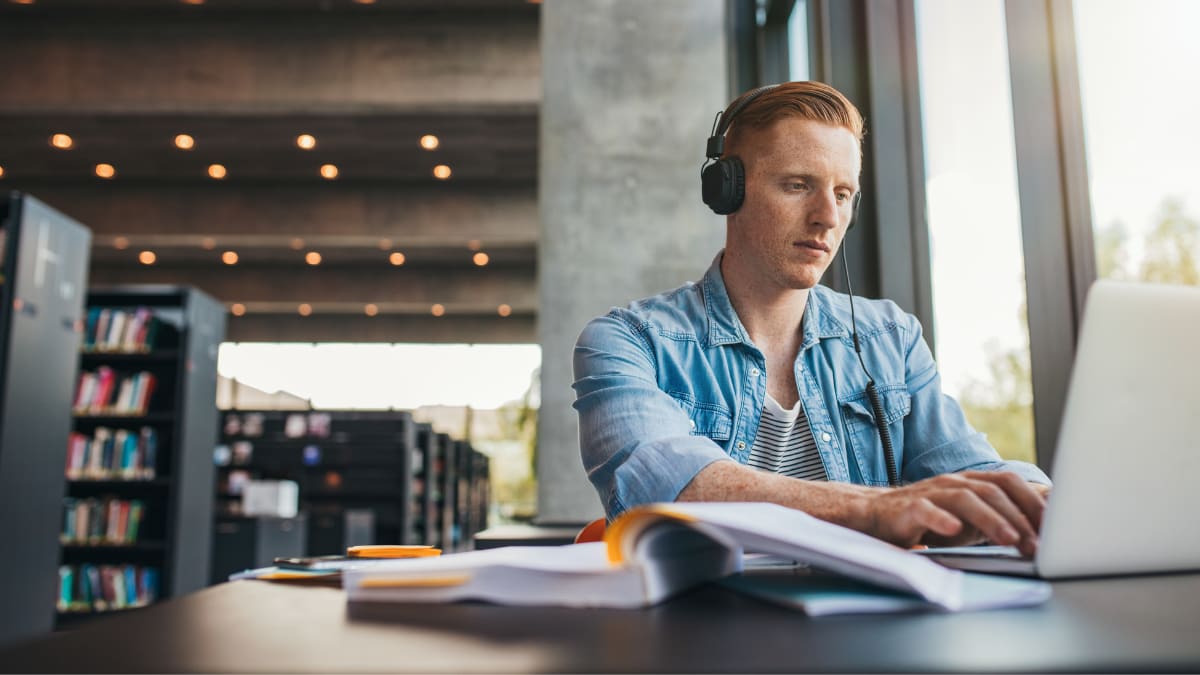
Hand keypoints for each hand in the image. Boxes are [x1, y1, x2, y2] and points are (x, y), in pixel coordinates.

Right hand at [863, 471, 1045, 556]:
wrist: (877, 515)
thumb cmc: (929, 520)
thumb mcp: (969, 519)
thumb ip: (998, 518)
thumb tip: (1042, 529)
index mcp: (970, 482)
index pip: (1008, 482)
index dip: (1033, 501)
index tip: (1054, 526)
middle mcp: (953, 483)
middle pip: (992, 491)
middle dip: (1018, 518)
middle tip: (1035, 544)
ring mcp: (930, 493)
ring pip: (965, 498)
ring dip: (991, 519)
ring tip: (1009, 540)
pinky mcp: (907, 508)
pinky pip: (925, 510)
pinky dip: (940, 519)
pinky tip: (953, 530)